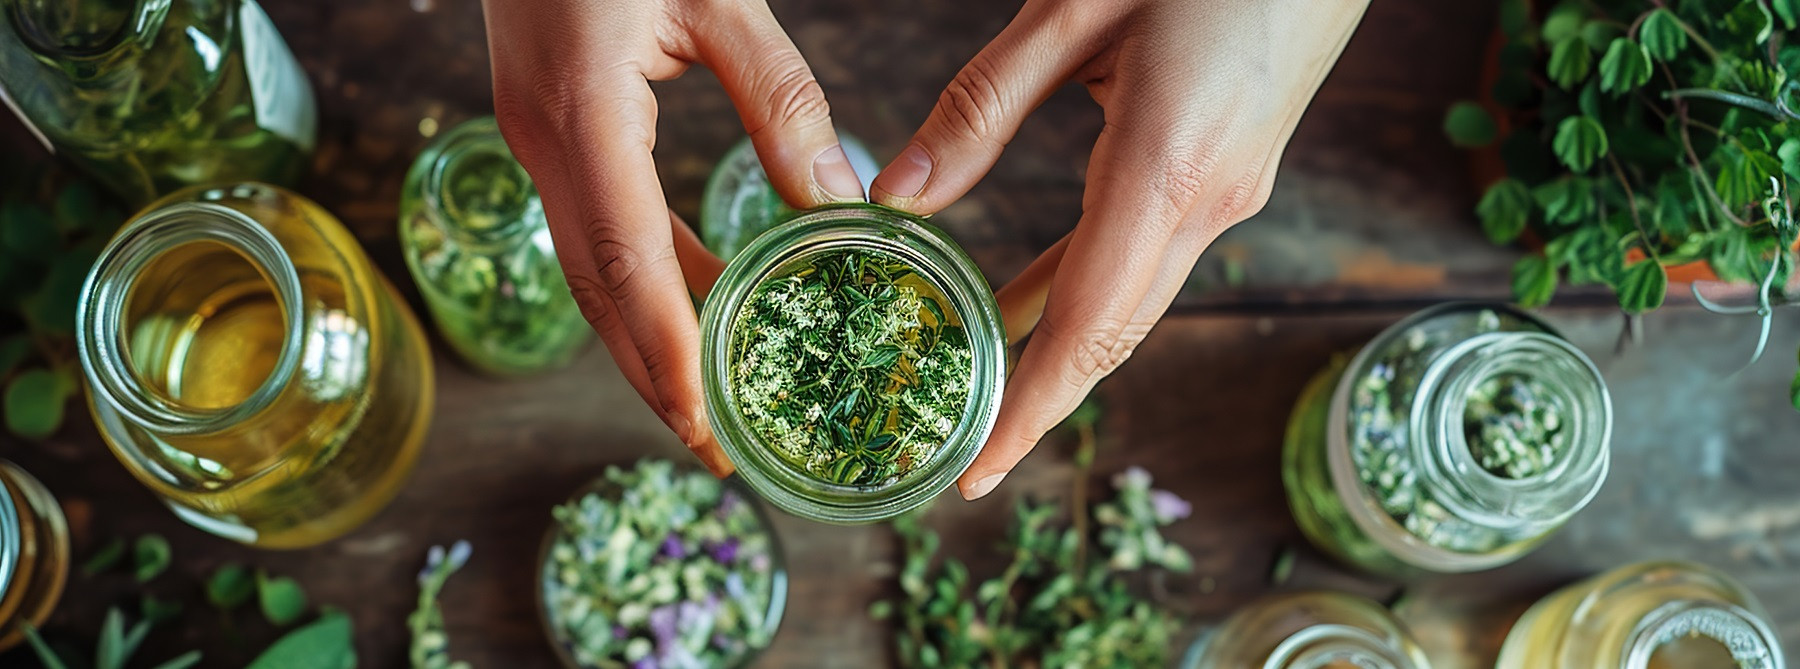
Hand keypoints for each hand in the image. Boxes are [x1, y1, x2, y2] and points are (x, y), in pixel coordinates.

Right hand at [481, 0, 866, 475]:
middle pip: (598, 292)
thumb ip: (780, 96)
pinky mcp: (548, 132)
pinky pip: (595, 232)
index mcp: (584, 115)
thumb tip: (839, 197)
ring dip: (645, 344)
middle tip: (715, 452)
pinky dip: (644, 285)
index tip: (707, 424)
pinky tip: (697, 309)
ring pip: (590, 272)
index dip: (666, 350)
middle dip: (653, 378)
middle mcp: (545, 144)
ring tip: (711, 407)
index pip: (626, 259)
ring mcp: (536, 142)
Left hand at [868, 0, 1369, 498]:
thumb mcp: (1071, 10)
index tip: (981, 470)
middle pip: (1116, 333)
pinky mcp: (1234, 171)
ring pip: (1133, 298)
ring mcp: (1232, 190)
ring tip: (981, 384)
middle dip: (1040, 403)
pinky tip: (1031, 297)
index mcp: (1166, 164)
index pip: (1089, 323)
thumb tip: (899, 195)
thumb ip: (981, 107)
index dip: (1031, 407)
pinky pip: (1148, 254)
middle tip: (968, 455)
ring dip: (1061, 347)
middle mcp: (1210, 199)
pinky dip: (1087, 287)